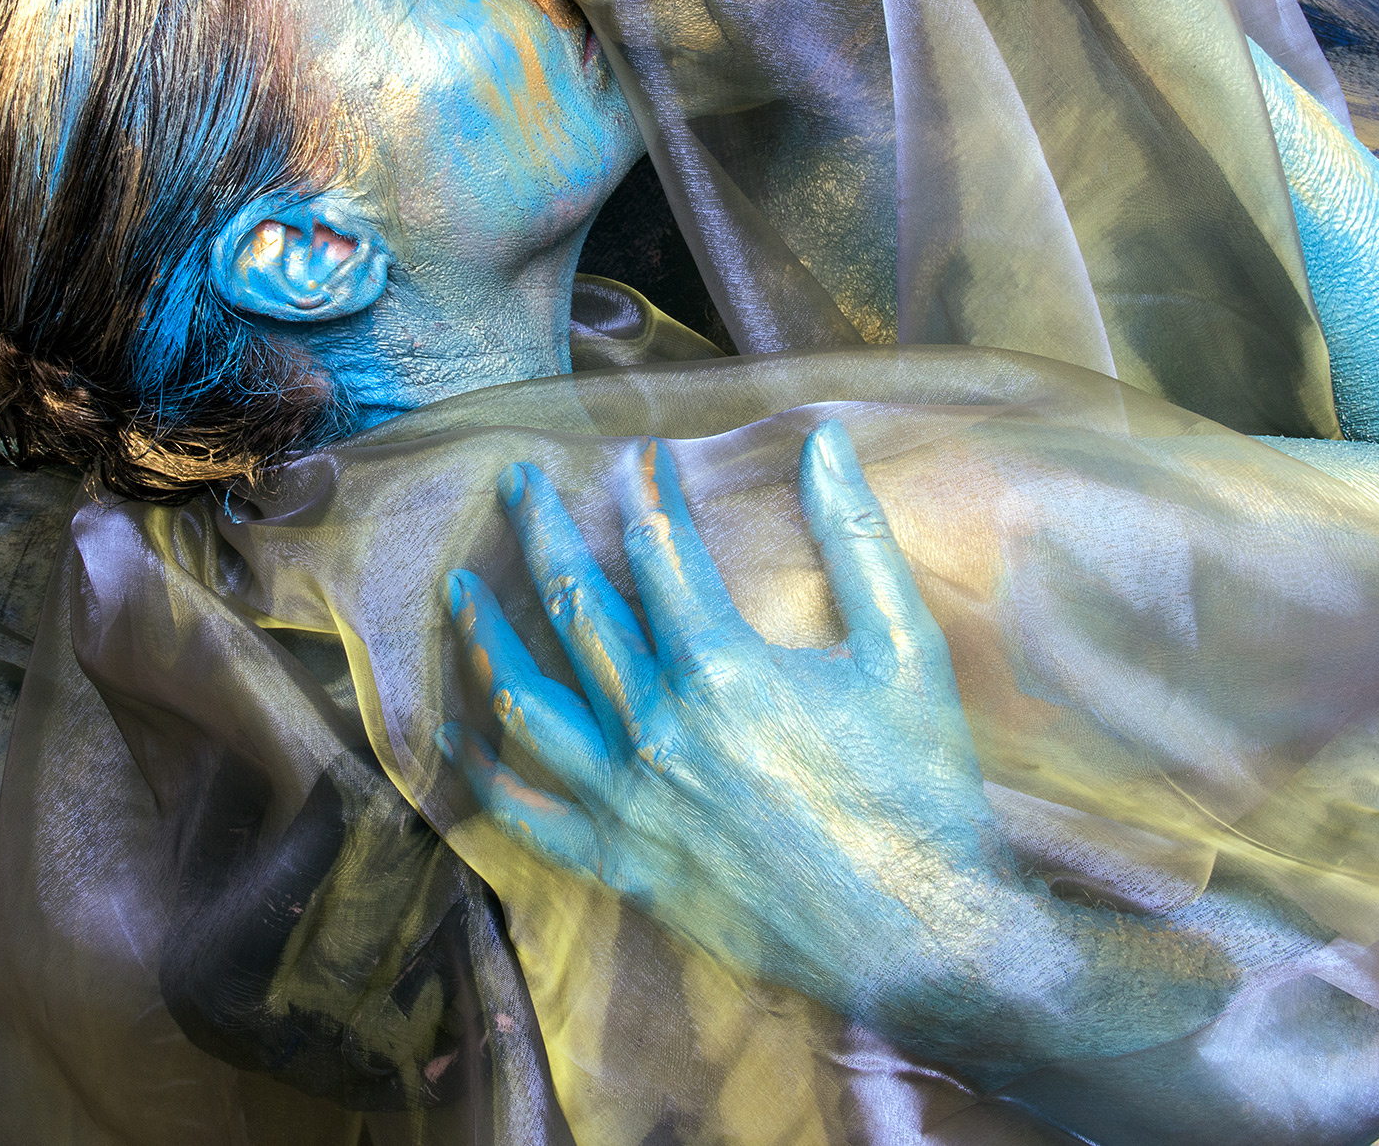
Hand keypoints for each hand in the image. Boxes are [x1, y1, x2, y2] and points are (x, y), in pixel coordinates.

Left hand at [437, 422, 1046, 1065]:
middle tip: (514, 482)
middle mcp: (660, 730)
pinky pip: (527, 815)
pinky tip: (457, 732)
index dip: (643, 493)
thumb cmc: (921, 789)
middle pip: (575, 608)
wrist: (919, 936)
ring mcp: (631, 801)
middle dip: (540, 533)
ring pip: (527, 704)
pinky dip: (484, 771)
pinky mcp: (624, 864)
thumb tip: (826, 441)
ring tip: (457, 588)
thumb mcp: (904, 647)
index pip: (659, 551)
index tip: (634, 457)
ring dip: (485, 638)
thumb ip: (855, 536)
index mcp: (723, 670)